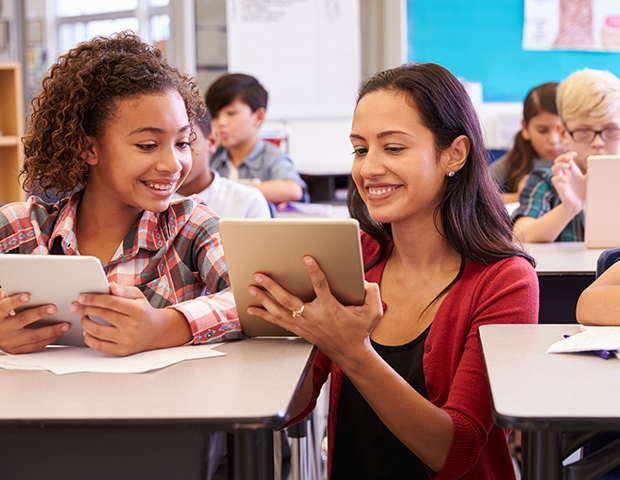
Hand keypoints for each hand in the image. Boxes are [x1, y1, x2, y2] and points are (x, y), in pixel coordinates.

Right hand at [0, 289, 69, 353]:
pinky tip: (58, 333)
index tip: (27, 296)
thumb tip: (16, 285)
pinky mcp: (16, 350)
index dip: (15, 301)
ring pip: (32, 336)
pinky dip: (48, 339)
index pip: (5, 307)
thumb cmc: (0, 316)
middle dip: (39, 314)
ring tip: (64, 325)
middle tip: (53, 308)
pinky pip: (35, 346)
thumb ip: (6, 297)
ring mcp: (9, 342)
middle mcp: (2, 329)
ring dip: (51, 331)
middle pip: (22, 320)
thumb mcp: (0, 305)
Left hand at [71, 282, 191, 355]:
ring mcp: (127, 340)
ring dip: (85, 323)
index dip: (93, 298)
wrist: (157, 332)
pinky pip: (99, 346)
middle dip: (84, 309)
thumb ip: (123, 290)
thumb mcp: (138, 296)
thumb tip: (110, 286)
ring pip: (97, 330)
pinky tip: (87, 332)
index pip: (109, 302)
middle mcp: (132, 325)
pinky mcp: (122, 351)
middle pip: (102, 314)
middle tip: (75, 306)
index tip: (81, 297)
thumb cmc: (144, 312)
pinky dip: (89, 338)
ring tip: (83, 318)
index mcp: (137, 310)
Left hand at [246, 256, 382, 365]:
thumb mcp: (372, 311)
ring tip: (251, 288)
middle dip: (272, 287)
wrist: (351, 354)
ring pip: (279, 311)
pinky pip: (278, 322)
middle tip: (260, 275)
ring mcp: (304, 325)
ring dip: (264, 299)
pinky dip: (264, 315)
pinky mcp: (299, 331)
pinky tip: (252, 309)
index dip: (314, 271)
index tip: (307, 258)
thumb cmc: (360, 331)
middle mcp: (313, 316)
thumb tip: (365, 281)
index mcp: (330, 308)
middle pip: (289, 300)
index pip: (321, 286)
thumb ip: (371, 293)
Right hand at [551, 151, 585, 215]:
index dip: (568, 154)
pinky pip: (554, 179)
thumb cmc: (583, 191)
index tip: (575, 154)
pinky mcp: (559, 187)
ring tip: (567, 166)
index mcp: (572, 170)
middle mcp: (565, 173)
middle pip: (558, 161)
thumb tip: (594, 162)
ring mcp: (561, 179)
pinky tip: (565, 180)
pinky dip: (559, 178)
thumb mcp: (589, 179)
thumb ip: (590, 171)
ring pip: (554, 168)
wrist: (579, 204)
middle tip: (570, 158)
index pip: (566, 158)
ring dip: (559, 165)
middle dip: (562, 157)